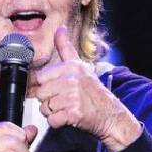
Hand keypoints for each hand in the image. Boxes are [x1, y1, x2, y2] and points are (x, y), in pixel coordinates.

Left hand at [30, 25, 141, 151]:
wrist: (110, 113)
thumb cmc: (92, 91)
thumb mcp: (80, 66)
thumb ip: (65, 48)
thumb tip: (60, 29)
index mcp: (72, 67)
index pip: (41, 77)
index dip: (46, 86)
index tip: (57, 88)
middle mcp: (72, 80)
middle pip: (41, 93)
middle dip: (48, 100)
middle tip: (63, 100)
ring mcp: (73, 97)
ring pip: (45, 107)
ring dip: (53, 112)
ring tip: (67, 108)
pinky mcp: (74, 113)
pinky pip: (52, 120)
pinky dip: (58, 122)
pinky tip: (68, 117)